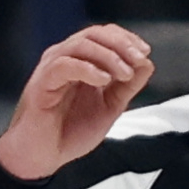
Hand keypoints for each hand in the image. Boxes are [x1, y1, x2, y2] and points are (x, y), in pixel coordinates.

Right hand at [0, 26, 154, 181]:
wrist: (45, 153)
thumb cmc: (70, 130)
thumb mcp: (110, 106)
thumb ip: (127, 86)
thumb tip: (146, 65)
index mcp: (80, 62)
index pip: (102, 35)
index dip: (125, 39)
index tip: (145, 52)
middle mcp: (65, 59)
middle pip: (93, 34)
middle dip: (121, 44)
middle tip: (139, 60)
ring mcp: (52, 69)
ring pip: (80, 45)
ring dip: (109, 56)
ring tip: (125, 74)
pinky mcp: (42, 83)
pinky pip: (63, 65)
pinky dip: (87, 68)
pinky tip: (103, 79)